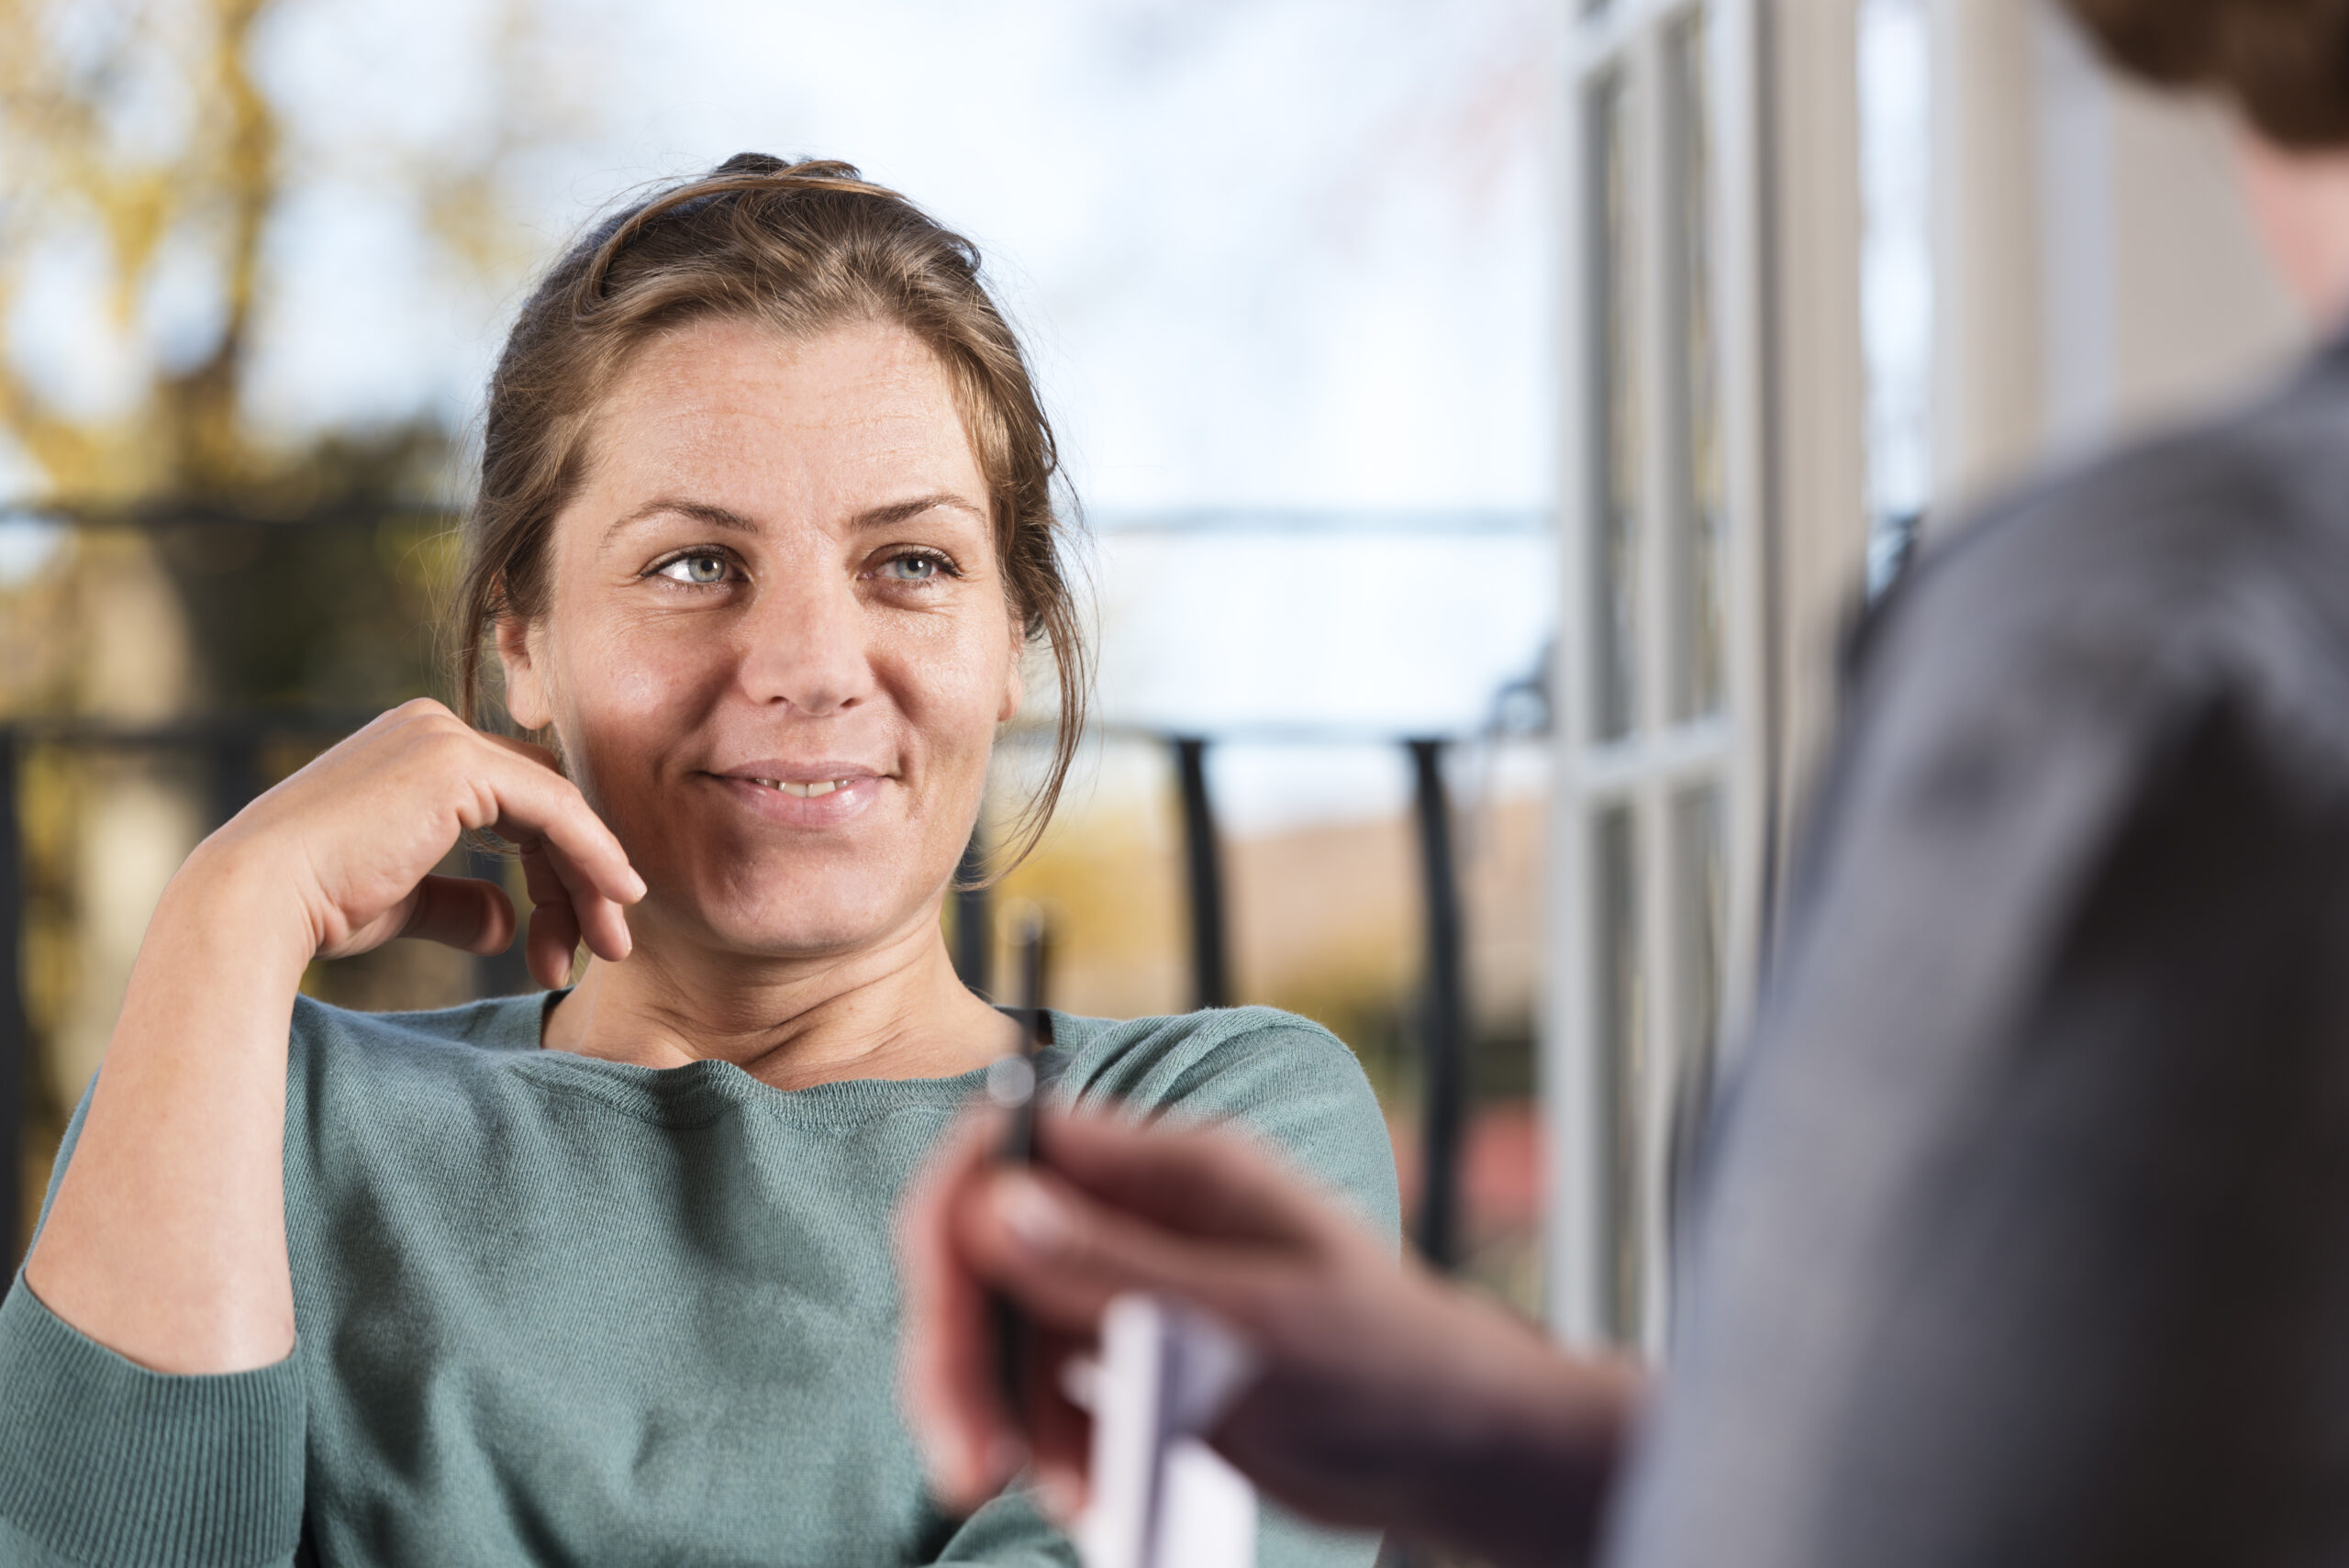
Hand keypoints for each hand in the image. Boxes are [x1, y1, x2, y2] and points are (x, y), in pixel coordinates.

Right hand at [202, 698, 643, 985]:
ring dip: (593, 879)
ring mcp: (443, 738)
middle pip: (546, 802)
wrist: (256, 904)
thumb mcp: (401, 900)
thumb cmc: (315, 907)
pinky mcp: (456, 763)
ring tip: (611, 946)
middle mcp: (431, 727)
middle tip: (610, 947)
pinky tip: (617, 899)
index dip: (554, 873)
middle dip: (582, 879)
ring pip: (558, 807)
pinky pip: (555, 809)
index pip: (517, 803)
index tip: (570, 942)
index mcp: (415, 750)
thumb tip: (504, 924)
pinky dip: (594, 855)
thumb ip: (456, 901)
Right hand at [896, 1110, 1644, 1567]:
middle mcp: (1136, 1215)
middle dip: (961, 1356)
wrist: (1455, 1452)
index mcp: (1168, 1168)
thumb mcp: (1253, 1323)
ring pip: (1004, 1333)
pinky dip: (1050, 1446)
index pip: (1008, 1152)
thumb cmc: (1388, 1364)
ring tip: (1075, 1497)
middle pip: (984, 1252)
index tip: (944, 1323)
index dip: (955, 1225)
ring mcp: (1131, 1285)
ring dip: (1009, 1420)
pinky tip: (1093, 1495)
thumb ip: (1117, 1268)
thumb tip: (992, 1205)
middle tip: (970, 1463)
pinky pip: (1045, 1392)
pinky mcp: (1136, 1357)